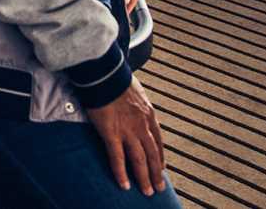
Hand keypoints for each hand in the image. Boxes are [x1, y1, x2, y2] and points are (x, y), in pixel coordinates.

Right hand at [87, 79, 168, 194]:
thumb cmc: (116, 78)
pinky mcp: (111, 133)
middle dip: (156, 173)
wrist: (105, 73)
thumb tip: (132, 102)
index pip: (158, 141)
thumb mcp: (134, 90)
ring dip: (144, 178)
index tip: (161, 168)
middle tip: (158, 188)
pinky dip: (121, 173)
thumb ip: (136, 102)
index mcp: (148, 114)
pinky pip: (117, 158)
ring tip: (147, 192)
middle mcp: (142, 125)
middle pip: (152, 154)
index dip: (160, 157)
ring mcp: (127, 130)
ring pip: (140, 160)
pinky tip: (124, 185)